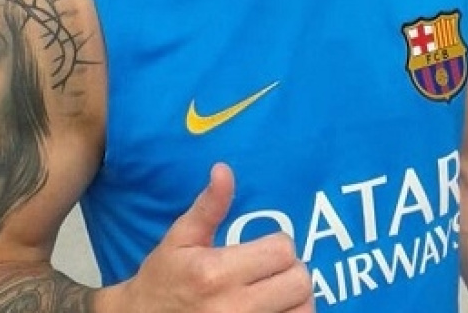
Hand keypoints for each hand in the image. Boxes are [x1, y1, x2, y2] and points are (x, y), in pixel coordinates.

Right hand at [113, 163, 313, 311]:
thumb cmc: (164, 278)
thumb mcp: (180, 238)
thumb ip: (208, 206)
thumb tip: (224, 169)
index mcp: (216, 273)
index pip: (283, 250)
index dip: (278, 245)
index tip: (263, 250)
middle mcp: (233, 307)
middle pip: (300, 282)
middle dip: (290, 271)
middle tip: (272, 271)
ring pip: (304, 310)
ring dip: (295, 299)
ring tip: (276, 293)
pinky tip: (274, 310)